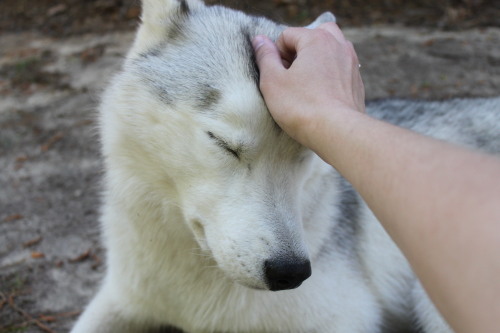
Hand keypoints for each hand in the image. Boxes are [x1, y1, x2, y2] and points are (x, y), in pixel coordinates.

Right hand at [252, 23, 364, 147]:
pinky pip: (341, 68)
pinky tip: (321, 94)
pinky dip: (330, 73)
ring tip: (307, 81)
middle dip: (300, 50)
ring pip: (332, 48)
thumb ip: (265, 57)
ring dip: (317, 58)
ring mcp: (351, 63)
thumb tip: (260, 40)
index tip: (277, 76)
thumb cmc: (302, 107)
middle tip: (292, 73)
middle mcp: (338, 45)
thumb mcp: (273, 82)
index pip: (288, 35)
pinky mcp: (356, 82)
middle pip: (315, 34)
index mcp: (317, 40)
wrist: (337, 132)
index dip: (276, 55)